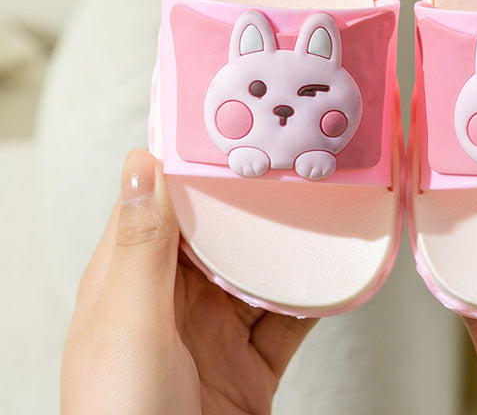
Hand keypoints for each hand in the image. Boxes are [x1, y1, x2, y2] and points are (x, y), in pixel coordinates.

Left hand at [61, 150, 315, 414]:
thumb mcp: (130, 327)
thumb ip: (142, 248)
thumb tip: (141, 163)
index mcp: (131, 281)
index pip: (161, 203)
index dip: (192, 162)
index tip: (233, 124)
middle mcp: (173, 301)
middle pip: (220, 231)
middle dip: (255, 197)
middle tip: (294, 157)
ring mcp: (214, 332)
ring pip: (259, 268)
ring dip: (290, 241)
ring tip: (324, 204)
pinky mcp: (250, 364)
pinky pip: (288, 317)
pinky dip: (313, 294)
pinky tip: (334, 271)